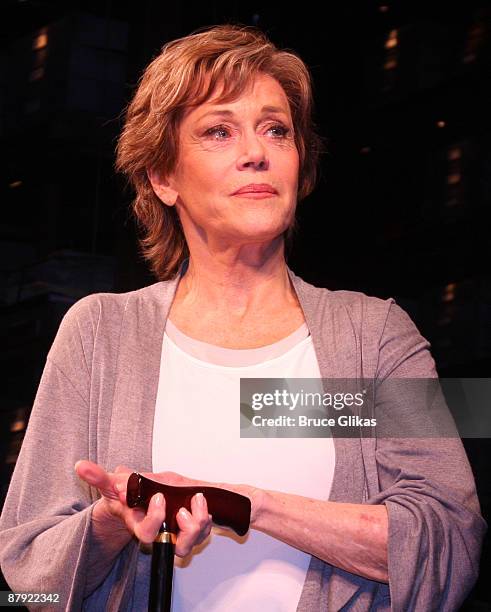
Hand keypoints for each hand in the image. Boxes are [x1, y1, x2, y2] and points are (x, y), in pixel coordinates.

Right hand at [74, 460, 212, 555]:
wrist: (140, 503)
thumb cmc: (128, 496)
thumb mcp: (113, 484)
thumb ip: (98, 477)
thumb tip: (81, 466)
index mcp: (140, 523)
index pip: (148, 533)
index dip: (155, 519)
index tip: (160, 497)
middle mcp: (159, 532)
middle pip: (176, 544)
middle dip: (187, 527)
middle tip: (185, 506)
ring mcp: (175, 533)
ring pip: (193, 539)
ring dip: (199, 521)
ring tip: (197, 500)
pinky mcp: (189, 530)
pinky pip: (204, 530)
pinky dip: (207, 516)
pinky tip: (202, 502)